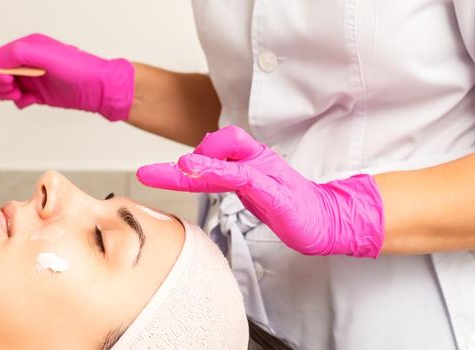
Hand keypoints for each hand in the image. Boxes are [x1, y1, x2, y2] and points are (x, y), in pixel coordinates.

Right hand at [0, 33, 134, 120]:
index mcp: (28, 47)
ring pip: (6, 88)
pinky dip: (20, 102)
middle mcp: (28, 61)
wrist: (99, 89)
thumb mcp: (47, 57)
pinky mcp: (37, 92)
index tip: (6, 80)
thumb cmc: (78, 69)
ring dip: (8, 94)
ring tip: (22, 96)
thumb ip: (20, 54)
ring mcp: (32, 77)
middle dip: (0, 84)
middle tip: (13, 90)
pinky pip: (18, 99)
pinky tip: (33, 101)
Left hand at [136, 126, 385, 256]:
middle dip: (181, 161)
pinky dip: (219, 173)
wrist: (326, 221)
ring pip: (225, 159)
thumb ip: (225, 177)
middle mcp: (254, 160)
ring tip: (174, 169)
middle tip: (148, 174)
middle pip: (216, 144)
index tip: (162, 173)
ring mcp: (264, 174)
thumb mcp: (250, 189)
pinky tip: (200, 175)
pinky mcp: (273, 191)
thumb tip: (196, 170)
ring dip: (195, 164)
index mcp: (247, 159)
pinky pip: (242, 177)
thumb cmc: (288, 205)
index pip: (215, 144)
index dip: (190, 156)